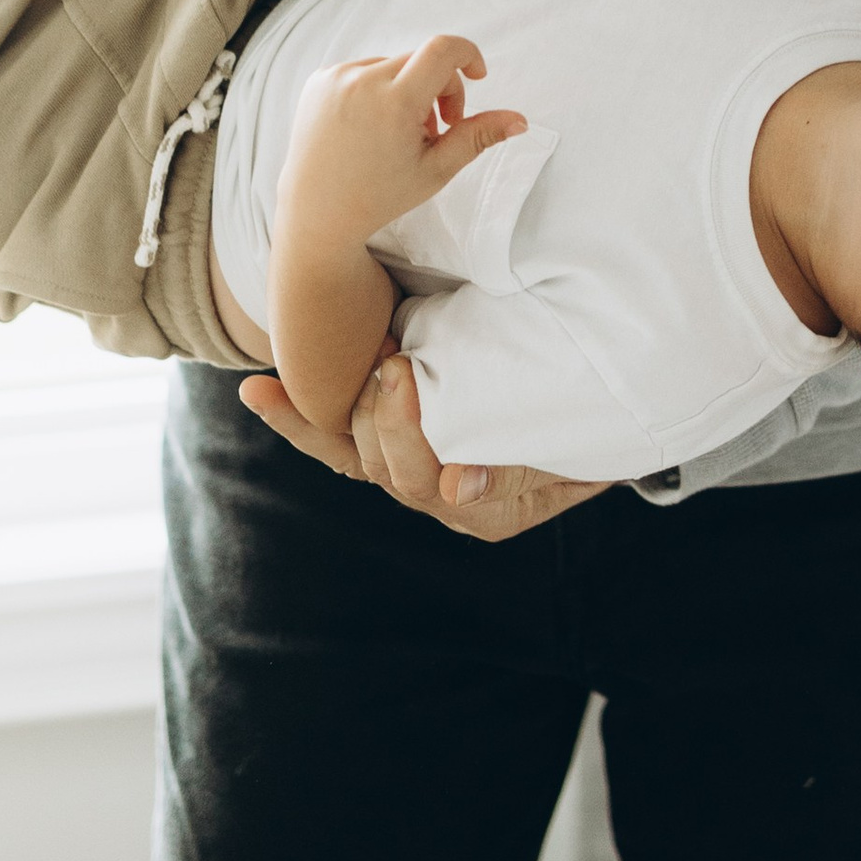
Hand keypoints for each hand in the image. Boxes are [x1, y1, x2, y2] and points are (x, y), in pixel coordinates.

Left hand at [237, 354, 606, 541]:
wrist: (604, 391)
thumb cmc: (599, 412)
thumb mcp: (583, 444)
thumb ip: (525, 463)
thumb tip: (457, 481)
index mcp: (490, 508)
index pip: (429, 483)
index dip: (406, 432)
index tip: (404, 371)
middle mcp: (442, 498)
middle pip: (388, 469)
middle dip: (378, 411)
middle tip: (385, 352)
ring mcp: (411, 471)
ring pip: (353, 455)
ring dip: (332, 408)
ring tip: (336, 359)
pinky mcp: (387, 442)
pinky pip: (334, 441)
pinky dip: (295, 417)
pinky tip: (257, 391)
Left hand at [279, 35, 523, 249]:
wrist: (316, 213)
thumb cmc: (380, 196)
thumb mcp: (436, 169)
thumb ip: (478, 136)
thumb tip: (520, 120)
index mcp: (394, 101)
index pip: (443, 50)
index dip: (468, 55)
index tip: (477, 76)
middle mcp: (362, 80)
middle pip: (421, 61)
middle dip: (438, 88)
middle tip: (436, 130)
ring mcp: (336, 77)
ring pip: (393, 65)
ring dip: (406, 89)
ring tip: (398, 135)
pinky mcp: (319, 79)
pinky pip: (362, 70)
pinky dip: (376, 90)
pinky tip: (369, 128)